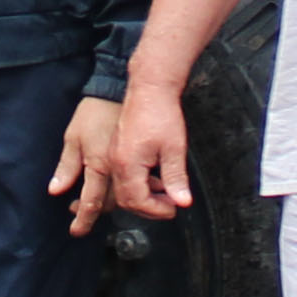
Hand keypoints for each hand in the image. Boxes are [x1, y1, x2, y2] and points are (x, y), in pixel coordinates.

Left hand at [51, 96, 126, 233]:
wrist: (123, 93)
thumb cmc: (96, 111)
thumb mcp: (73, 137)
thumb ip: (66, 167)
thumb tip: (55, 190)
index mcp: (98, 167)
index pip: (90, 203)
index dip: (83, 220)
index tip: (76, 232)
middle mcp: (115, 172)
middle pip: (107, 204)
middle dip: (93, 212)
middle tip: (79, 213)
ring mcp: (130, 167)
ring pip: (122, 197)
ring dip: (110, 203)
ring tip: (97, 202)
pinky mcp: (139, 160)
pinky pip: (137, 184)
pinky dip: (130, 191)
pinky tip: (121, 189)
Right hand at [110, 79, 193, 221]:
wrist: (150, 86)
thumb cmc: (161, 113)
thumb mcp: (174, 149)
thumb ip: (176, 179)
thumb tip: (182, 201)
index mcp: (127, 164)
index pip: (138, 201)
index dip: (156, 210)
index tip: (173, 209)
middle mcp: (115, 162)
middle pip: (126, 200)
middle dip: (148, 208)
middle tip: (169, 206)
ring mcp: (114, 155)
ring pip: (123, 189)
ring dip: (143, 196)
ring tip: (165, 194)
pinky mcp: (117, 149)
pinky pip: (123, 176)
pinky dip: (139, 184)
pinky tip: (155, 179)